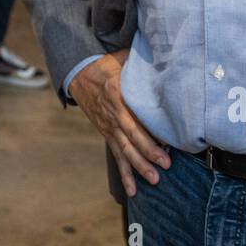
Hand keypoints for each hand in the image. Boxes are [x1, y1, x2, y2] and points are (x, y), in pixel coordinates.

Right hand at [69, 50, 169, 196]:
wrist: (79, 74)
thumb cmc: (106, 64)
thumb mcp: (122, 57)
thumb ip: (140, 60)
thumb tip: (166, 54)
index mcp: (118, 93)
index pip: (135, 115)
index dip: (149, 129)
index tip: (166, 140)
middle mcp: (113, 114)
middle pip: (131, 136)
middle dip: (148, 152)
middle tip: (165, 164)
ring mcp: (109, 127)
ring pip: (124, 150)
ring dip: (138, 167)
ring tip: (154, 180)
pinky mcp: (108, 135)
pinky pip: (117, 157)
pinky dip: (124, 174)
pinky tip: (133, 190)